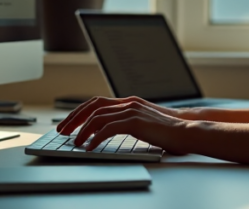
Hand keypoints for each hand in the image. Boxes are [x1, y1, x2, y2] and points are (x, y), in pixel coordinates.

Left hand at [55, 96, 197, 153]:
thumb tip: (104, 131)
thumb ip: (126, 122)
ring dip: (82, 130)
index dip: (80, 111)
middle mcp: (128, 102)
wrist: (186, 130)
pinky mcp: (135, 121)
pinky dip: (95, 138)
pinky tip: (90, 146)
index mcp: (129, 102)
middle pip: (92, 105)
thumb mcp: (143, 123)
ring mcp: (131, 110)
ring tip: (74, 142)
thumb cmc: (167, 131)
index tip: (69, 123)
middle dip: (74, 118)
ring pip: (97, 117)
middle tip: (63, 130)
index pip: (97, 102)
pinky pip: (107, 128)